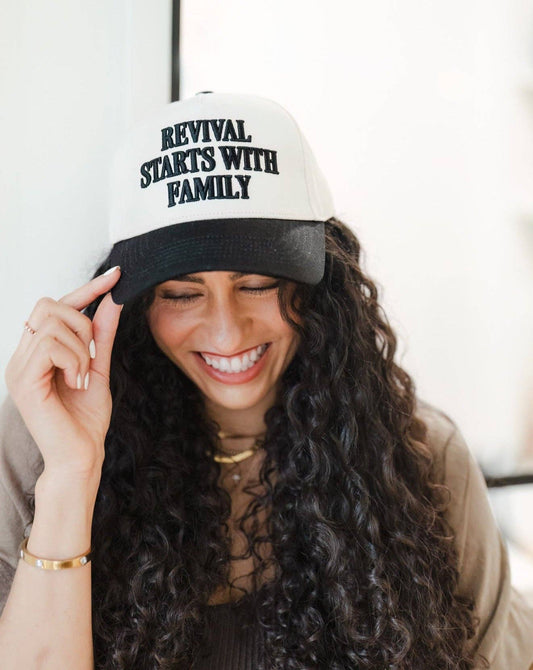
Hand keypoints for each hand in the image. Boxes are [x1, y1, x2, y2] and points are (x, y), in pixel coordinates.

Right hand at [4, 267, 122, 477]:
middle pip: (50, 304)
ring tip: (82, 377)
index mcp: (37, 351)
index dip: (87, 288)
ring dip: (81, 348)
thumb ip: (102, 335)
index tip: (116, 274)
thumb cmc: (86, 419)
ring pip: (53, 323)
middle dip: (82, 323)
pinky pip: (50, 344)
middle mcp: (22, 354)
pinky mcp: (23, 379)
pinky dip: (74, 360)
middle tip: (90, 358)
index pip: (57, 305)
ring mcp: (18, 366)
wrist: (80, 456)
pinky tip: (76, 382)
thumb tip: (113, 300)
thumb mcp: (99, 368)